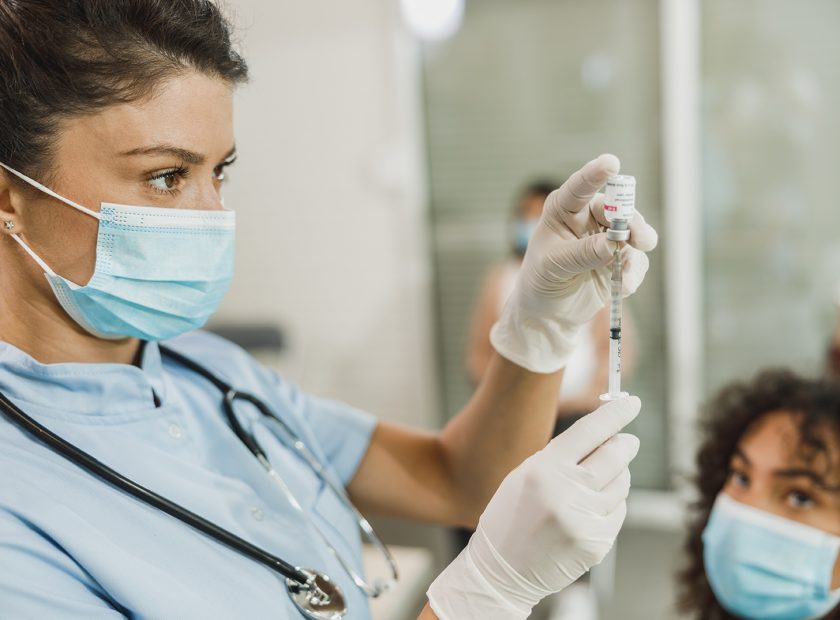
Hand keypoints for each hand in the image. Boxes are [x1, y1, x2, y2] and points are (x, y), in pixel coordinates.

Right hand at [426, 396, 640, 618]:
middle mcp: (567, 492)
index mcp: (544, 469)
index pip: (590, 431)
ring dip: (616, 476)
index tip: (632, 402)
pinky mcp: (597, 543)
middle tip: (627, 440)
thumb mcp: (526, 475)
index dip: (615, 413)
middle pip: (615, 455)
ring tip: (592, 485)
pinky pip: (617, 511)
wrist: (502, 570)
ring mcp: (584, 519)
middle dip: (625, 443)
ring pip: (621, 483)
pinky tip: (587, 511)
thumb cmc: (512, 516)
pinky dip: (610, 505)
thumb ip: (563, 456)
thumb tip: (606, 436)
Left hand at [490, 154, 657, 372]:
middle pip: (619, 209)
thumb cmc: (541, 280)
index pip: (580, 187)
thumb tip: (615, 243)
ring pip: (635, 232)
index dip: (596, 173)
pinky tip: (621, 286)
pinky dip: (633, 273)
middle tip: (638, 239)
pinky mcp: (620, 258)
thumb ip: (583, 253)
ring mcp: (607, 237)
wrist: (548, 311)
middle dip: (632, 223)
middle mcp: (588, 217)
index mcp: (564, 209)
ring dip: (637, 248)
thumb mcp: (555, 266)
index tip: (611, 163)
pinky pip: (637, 260)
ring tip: (627, 271)